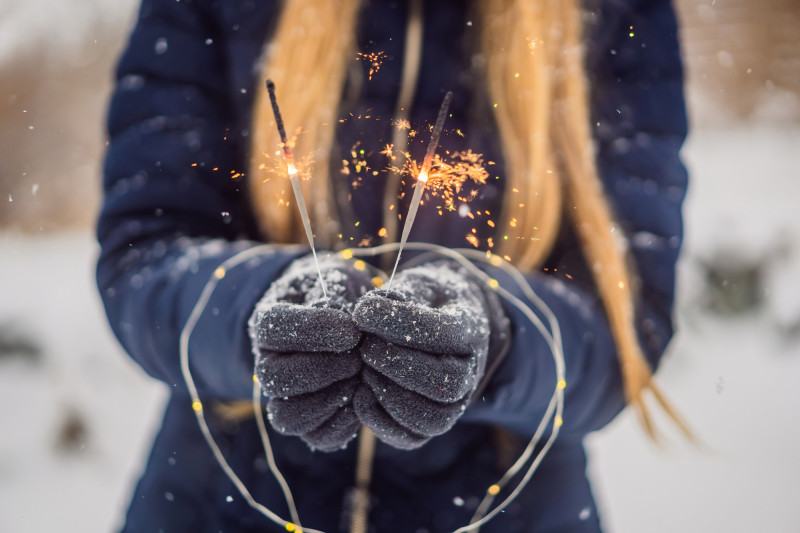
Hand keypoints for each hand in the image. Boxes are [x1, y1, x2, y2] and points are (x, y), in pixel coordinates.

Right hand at [248, 255, 372, 450]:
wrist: (346, 318)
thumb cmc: (341, 294)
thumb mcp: (338, 279)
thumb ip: (339, 294)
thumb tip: (349, 324)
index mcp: (268, 323)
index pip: (273, 329)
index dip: (313, 330)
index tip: (351, 328)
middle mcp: (267, 365)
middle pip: (275, 379)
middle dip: (324, 369)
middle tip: (359, 357)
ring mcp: (285, 399)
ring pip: (289, 418)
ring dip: (330, 399)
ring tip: (360, 378)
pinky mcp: (311, 423)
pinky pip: (318, 438)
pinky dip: (344, 423)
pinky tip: (364, 396)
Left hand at [352, 261, 508, 448]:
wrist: (439, 323)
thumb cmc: (422, 301)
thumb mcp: (416, 285)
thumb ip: (397, 295)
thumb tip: (365, 313)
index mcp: (471, 331)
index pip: (445, 333)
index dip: (400, 323)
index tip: (363, 311)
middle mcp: (471, 373)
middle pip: (445, 383)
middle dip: (395, 364)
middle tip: (365, 346)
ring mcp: (454, 404)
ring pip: (431, 418)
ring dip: (388, 395)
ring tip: (364, 369)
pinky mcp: (429, 425)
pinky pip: (409, 438)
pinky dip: (378, 420)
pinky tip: (360, 392)